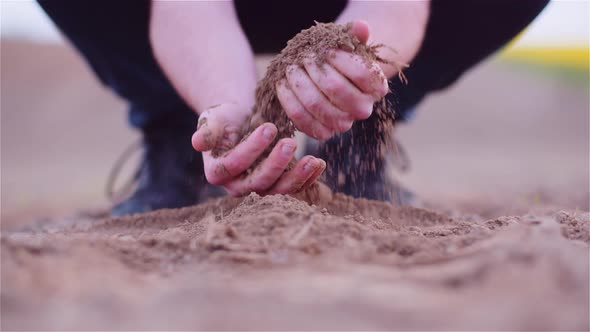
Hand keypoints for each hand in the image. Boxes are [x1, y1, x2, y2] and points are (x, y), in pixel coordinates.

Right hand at [191, 103, 325, 196]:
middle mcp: (237, 186)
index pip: (234, 165)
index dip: (252, 148)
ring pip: (279, 190)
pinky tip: (319, 164)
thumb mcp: (214, 119)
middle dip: (276, 164)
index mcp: (217, 172)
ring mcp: (259, 188)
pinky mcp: (278, 186)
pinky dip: (308, 178)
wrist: (243, 121)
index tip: (269, 127)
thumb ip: (207, 131)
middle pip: (258, 182)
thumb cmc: (226, 118)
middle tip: (291, 143)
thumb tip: (196, 142)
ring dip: (297, 177)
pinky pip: (294, 188)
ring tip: (313, 160)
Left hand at [276, 21, 388, 140]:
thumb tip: (361, 26)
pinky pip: (303, 120)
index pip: (361, 73)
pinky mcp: (324, 133)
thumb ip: (356, 34)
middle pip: (336, 88)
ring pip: (317, 105)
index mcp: (377, 86)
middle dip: (314, 70)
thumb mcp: (351, 44)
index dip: (340, 59)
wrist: (334, 81)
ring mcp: (344, 124)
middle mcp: (363, 109)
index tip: (325, 49)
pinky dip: (289, 102)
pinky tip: (282, 85)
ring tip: (290, 68)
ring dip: (298, 84)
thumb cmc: (343, 59)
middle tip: (302, 58)